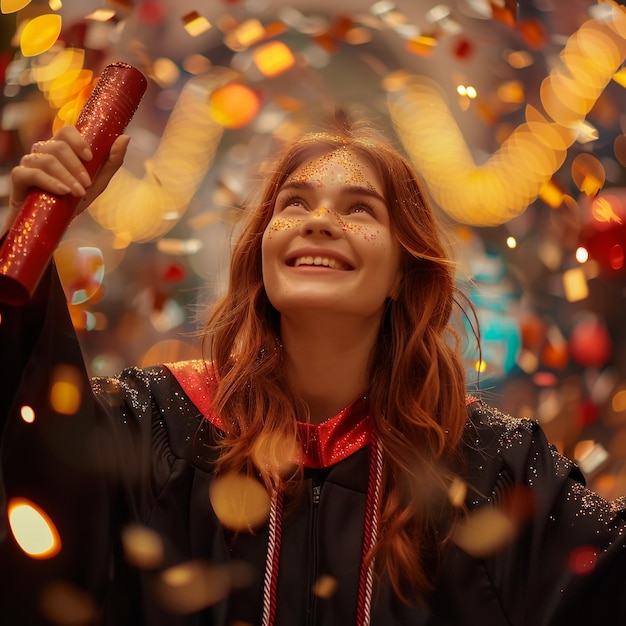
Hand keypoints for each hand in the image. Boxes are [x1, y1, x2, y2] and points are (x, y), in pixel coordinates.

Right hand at [3, 126, 129, 234]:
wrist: (53, 222)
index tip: (90, 158)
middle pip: (57, 146)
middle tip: (87, 184)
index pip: (66, 131)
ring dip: (67, 177)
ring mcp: (29, 163)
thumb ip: (111, 161)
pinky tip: (62, 192)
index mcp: (61, 148)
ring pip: (46, 160)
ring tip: (78, 192)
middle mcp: (43, 151)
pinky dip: (50, 182)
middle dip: (76, 166)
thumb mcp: (97, 182)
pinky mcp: (19, 178)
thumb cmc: (74, 199)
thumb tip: (125, 137)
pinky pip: (31, 173)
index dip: (78, 141)